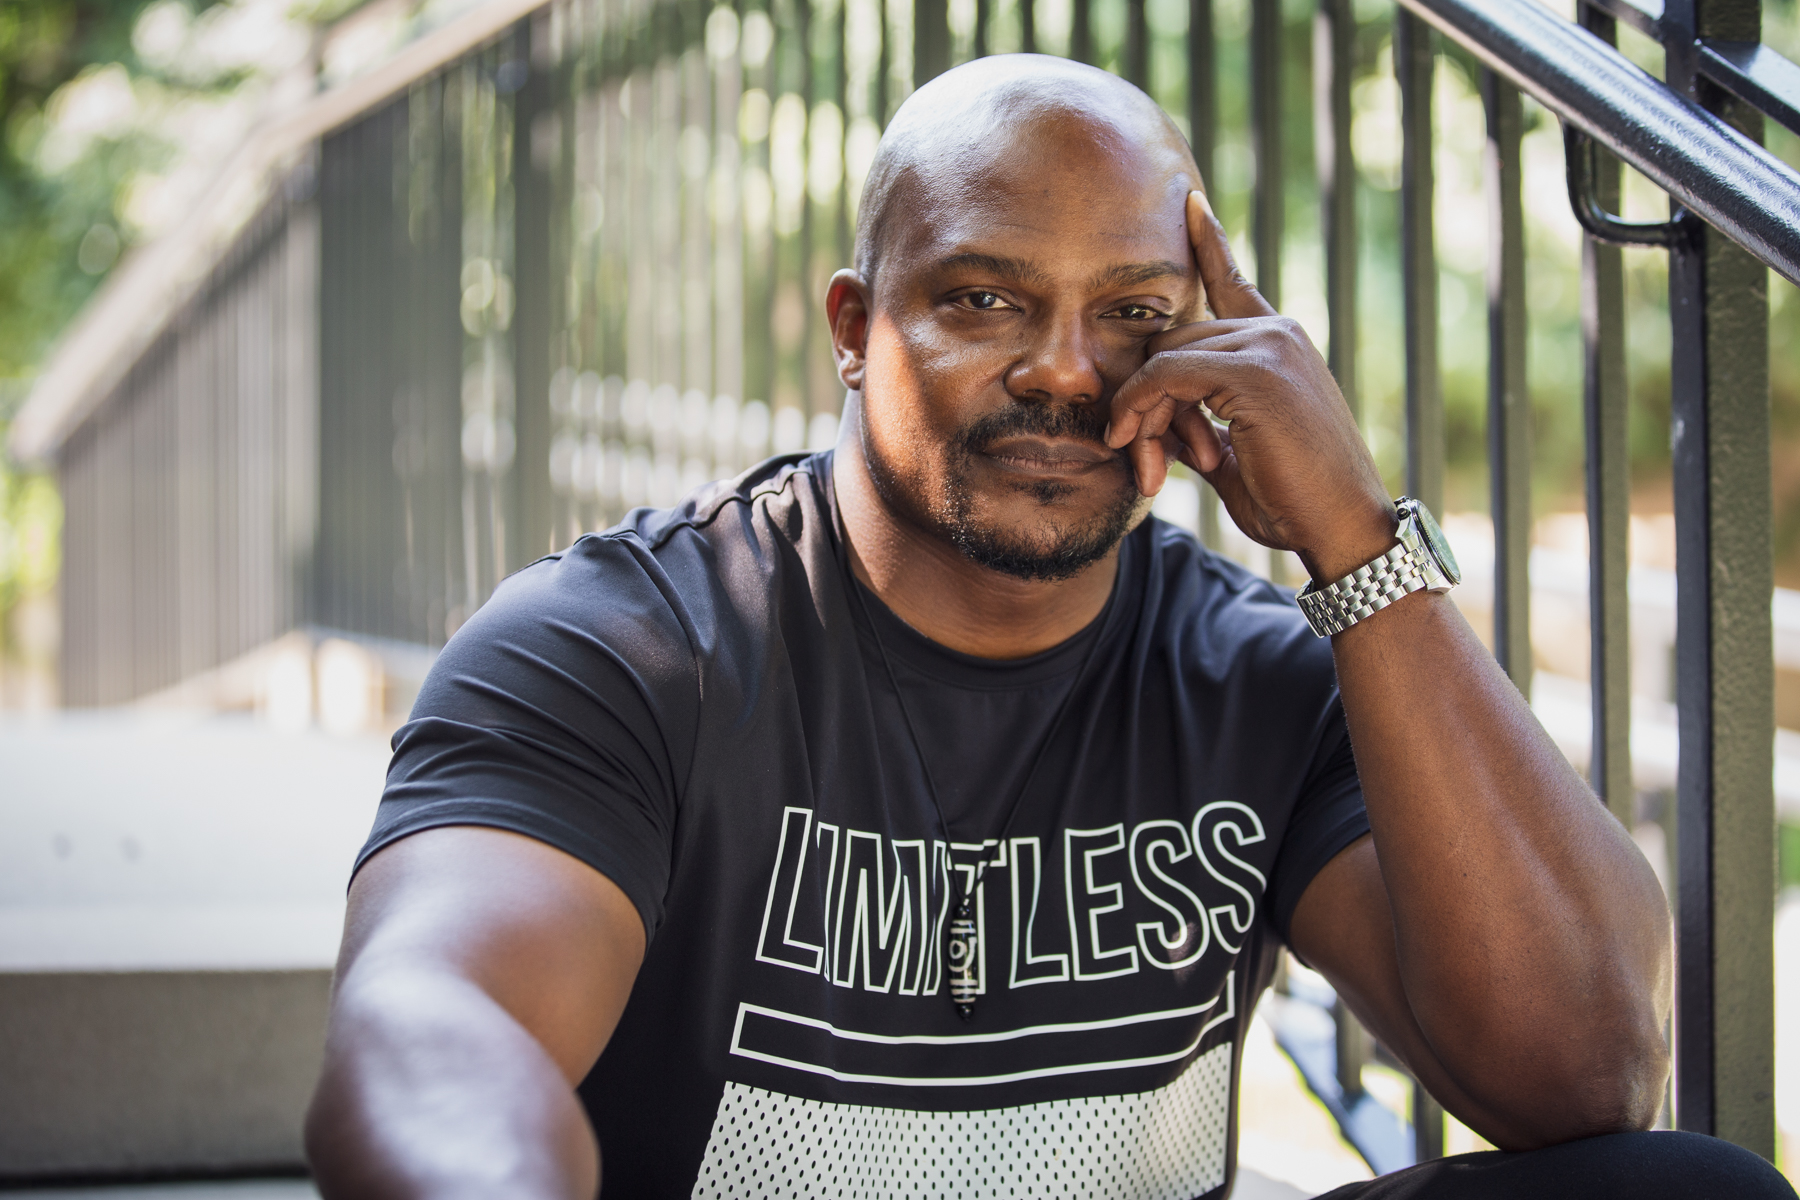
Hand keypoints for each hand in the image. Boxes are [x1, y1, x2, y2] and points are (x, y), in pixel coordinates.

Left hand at [1105, 191, 1395, 581]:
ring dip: (1140, 413)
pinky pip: (1167, 373)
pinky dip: (1141, 407)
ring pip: (1164, 357)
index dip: (1209, 242)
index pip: (1233, 281)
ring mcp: (1269, 345)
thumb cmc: (1295, 501)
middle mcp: (1277, 331)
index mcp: (1280, 343)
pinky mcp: (1254, 370)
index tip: (1191, 204)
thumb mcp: (1237, 452)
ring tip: (1146, 464)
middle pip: (1172, 338)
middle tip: (1139, 457)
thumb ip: (1200, 422)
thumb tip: (1155, 420)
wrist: (1343, 526)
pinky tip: (1136, 442)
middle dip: (1143, 398)